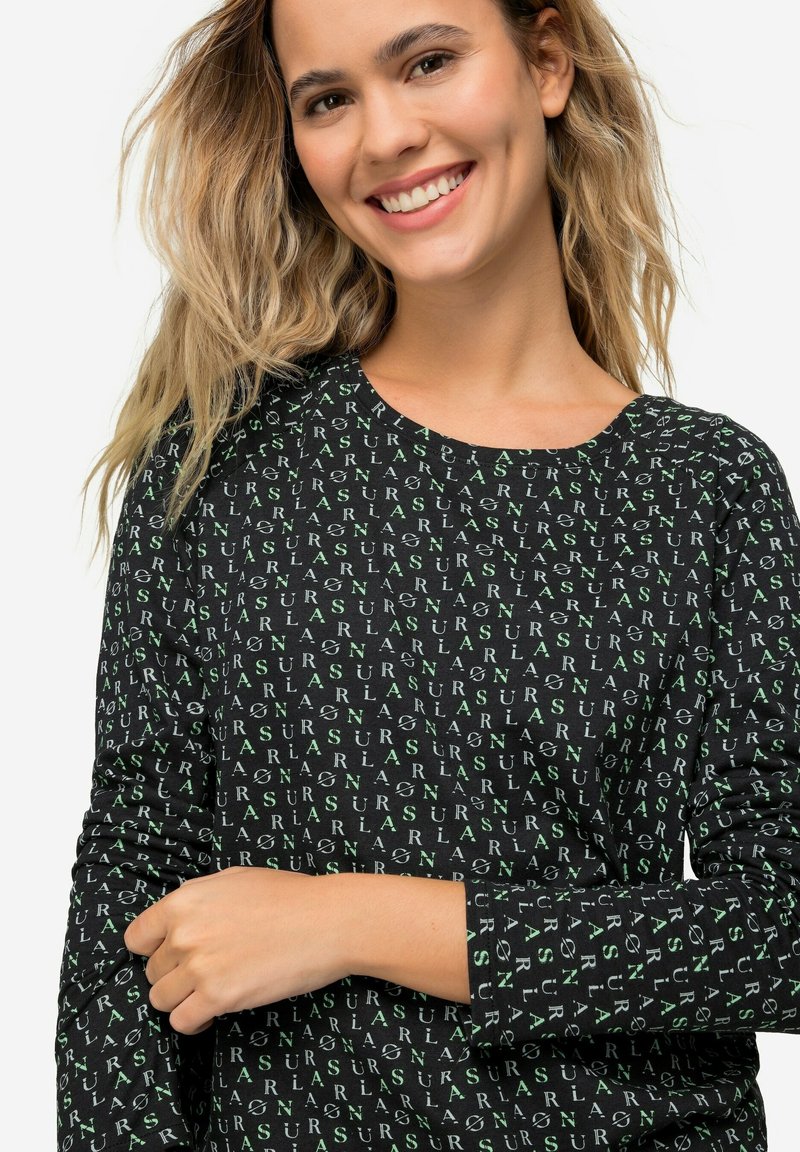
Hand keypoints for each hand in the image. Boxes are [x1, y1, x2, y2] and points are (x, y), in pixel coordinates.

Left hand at [123, 867, 349, 1034]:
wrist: (326, 920)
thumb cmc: (289, 896)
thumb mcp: (234, 880)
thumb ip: (199, 900)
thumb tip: (180, 921)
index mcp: (184, 901)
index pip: (136, 939)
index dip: (152, 949)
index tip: (172, 955)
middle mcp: (183, 934)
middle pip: (152, 971)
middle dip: (175, 973)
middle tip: (206, 970)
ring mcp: (198, 967)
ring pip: (162, 1000)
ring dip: (183, 999)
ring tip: (210, 992)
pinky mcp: (218, 997)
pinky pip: (183, 1022)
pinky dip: (196, 1021)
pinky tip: (215, 1010)